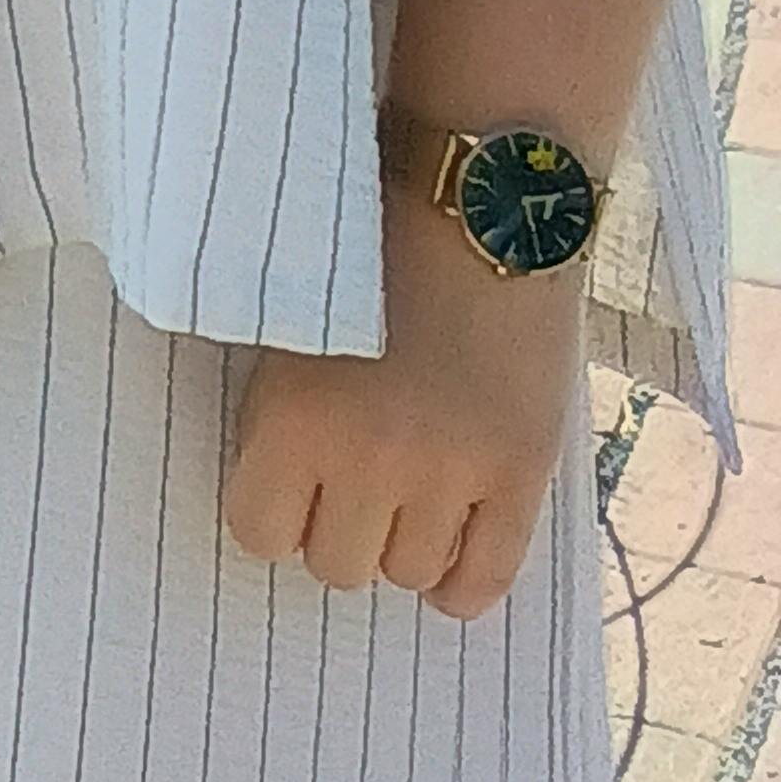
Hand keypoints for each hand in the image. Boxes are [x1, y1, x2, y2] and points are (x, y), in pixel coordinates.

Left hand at [220, 228, 582, 622]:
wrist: (479, 200)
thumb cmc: (368, 244)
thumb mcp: (294, 324)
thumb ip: (282, 413)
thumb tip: (278, 497)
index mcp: (294, 417)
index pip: (259, 532)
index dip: (272, 511)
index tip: (286, 486)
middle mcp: (370, 459)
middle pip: (336, 565)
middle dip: (336, 528)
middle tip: (349, 486)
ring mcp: (453, 472)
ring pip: (407, 575)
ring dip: (401, 545)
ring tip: (404, 499)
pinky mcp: (522, 473)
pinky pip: (486, 578)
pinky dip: (463, 581)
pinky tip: (452, 550)